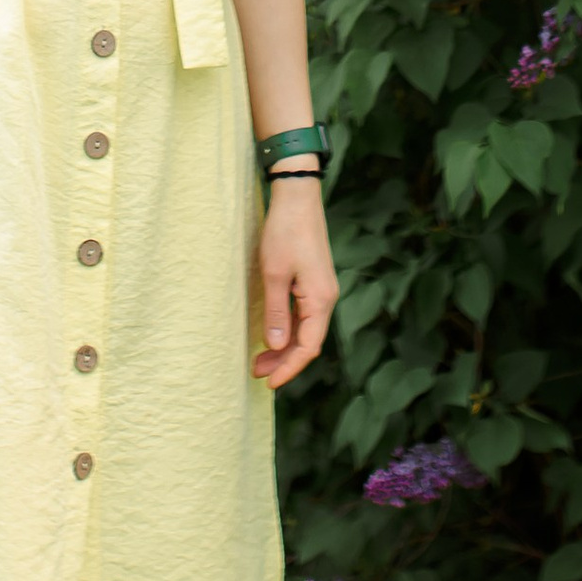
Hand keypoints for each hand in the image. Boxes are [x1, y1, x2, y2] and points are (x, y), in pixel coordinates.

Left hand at [253, 177, 335, 387]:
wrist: (297, 197)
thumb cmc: (285, 232)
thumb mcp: (274, 274)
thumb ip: (277, 312)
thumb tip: (276, 344)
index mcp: (321, 300)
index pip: (309, 347)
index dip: (289, 368)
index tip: (268, 383)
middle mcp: (326, 298)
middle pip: (308, 342)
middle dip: (284, 361)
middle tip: (256, 373)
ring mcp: (320, 290)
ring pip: (305, 330)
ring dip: (284, 346)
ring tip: (259, 359)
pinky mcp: (313, 282)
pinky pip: (303, 315)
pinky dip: (287, 329)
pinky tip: (272, 334)